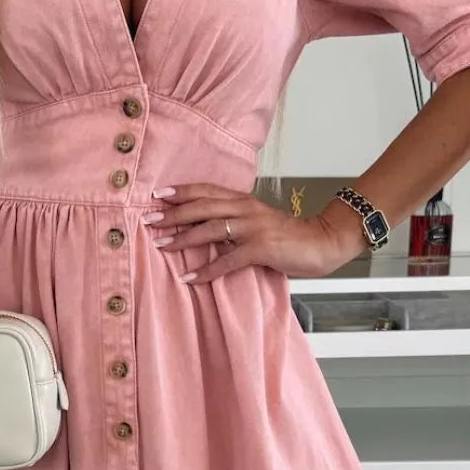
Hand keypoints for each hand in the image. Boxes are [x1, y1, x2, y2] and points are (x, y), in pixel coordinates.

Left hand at [144, 183, 366, 283]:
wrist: (321, 242)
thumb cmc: (288, 236)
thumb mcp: (257, 222)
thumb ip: (235, 221)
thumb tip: (205, 231)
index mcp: (243, 200)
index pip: (206, 191)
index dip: (181, 192)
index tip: (156, 196)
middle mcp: (245, 209)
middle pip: (201, 207)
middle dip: (172, 214)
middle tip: (148, 221)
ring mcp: (253, 228)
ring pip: (209, 229)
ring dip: (182, 239)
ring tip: (161, 245)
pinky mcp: (260, 248)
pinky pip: (227, 260)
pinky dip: (207, 270)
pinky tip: (190, 278)